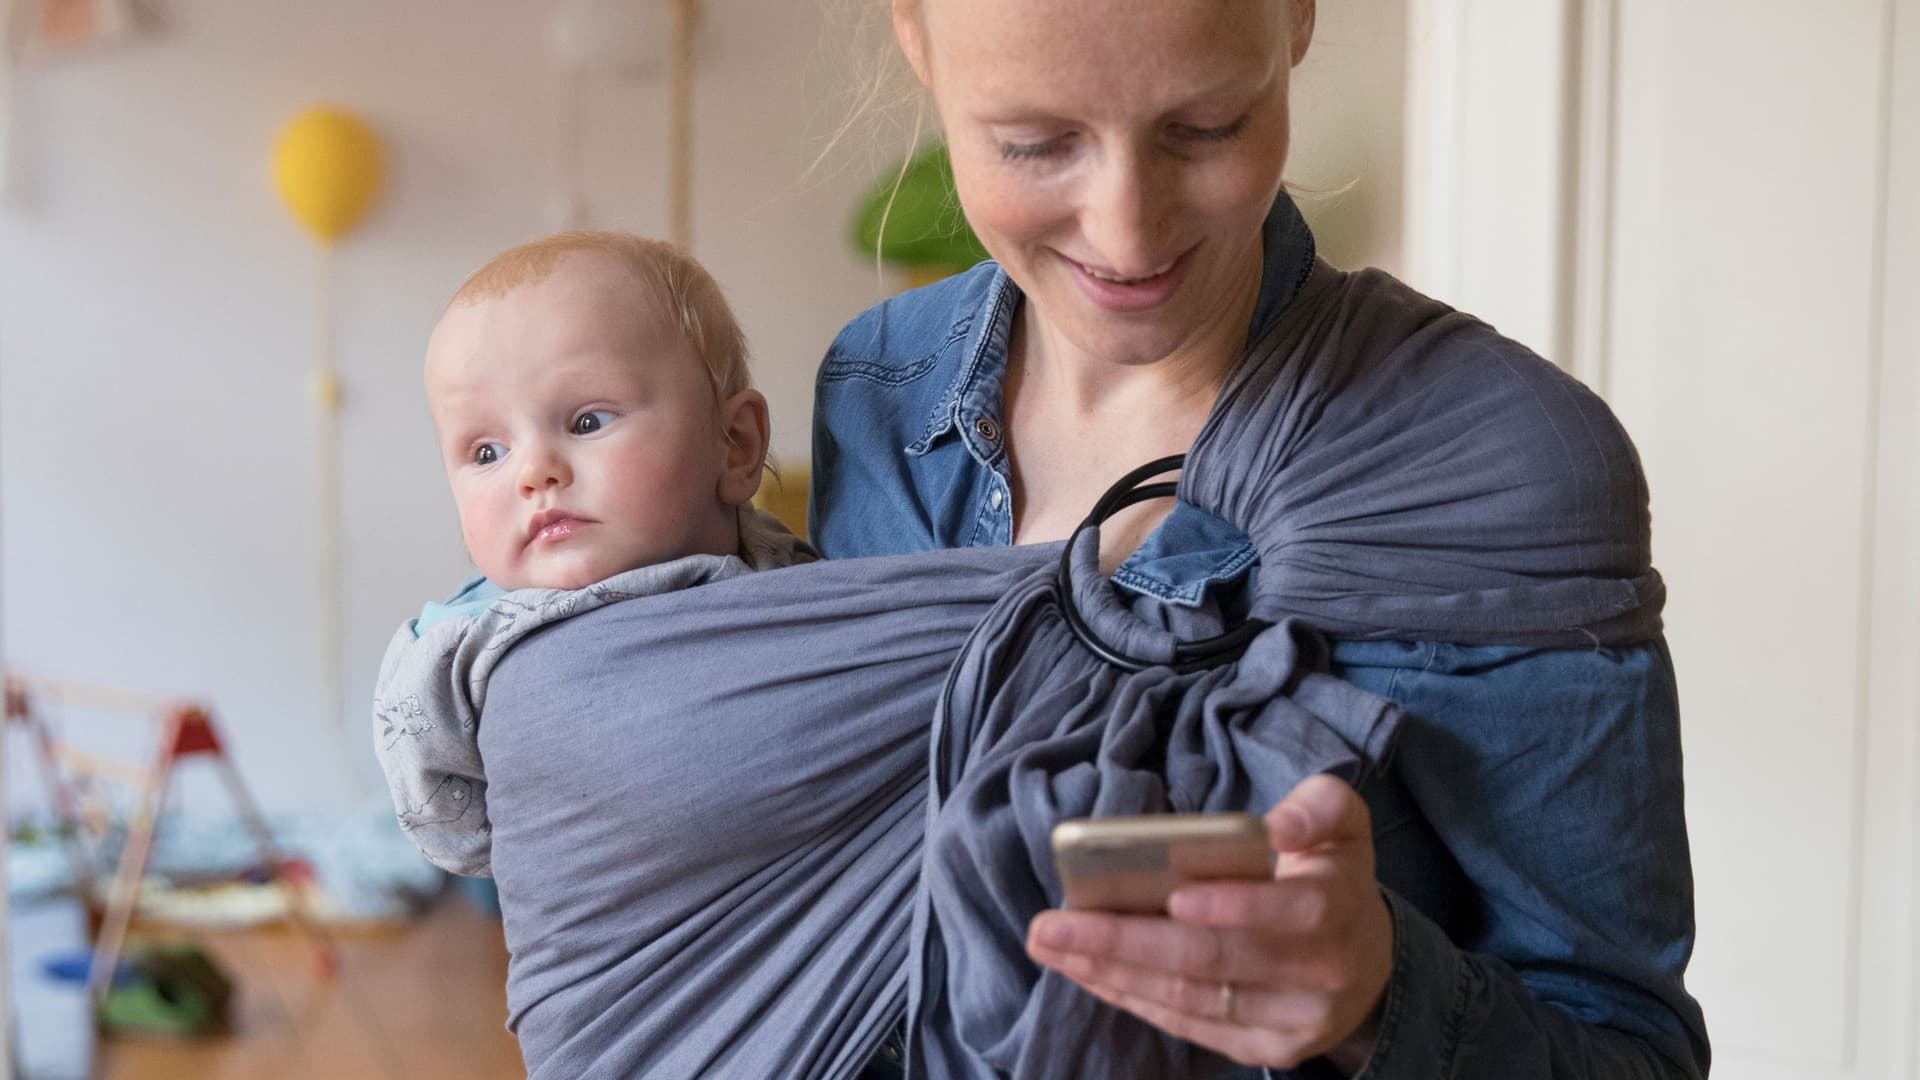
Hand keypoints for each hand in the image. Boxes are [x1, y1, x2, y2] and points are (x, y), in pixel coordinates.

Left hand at [1026, 775, 1393, 1071]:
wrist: (1369, 962)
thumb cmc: (1333, 875)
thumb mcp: (1342, 824)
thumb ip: (1318, 807)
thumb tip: (1277, 826)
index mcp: (1340, 907)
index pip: (1291, 910)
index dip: (1233, 905)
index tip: (1172, 896)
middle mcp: (1322, 974)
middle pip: (1214, 961)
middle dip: (1125, 941)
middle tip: (1052, 923)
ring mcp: (1294, 1021)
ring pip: (1191, 998)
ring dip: (1111, 972)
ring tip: (1051, 945)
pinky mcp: (1268, 1049)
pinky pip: (1190, 1024)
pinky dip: (1132, 998)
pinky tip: (1088, 973)